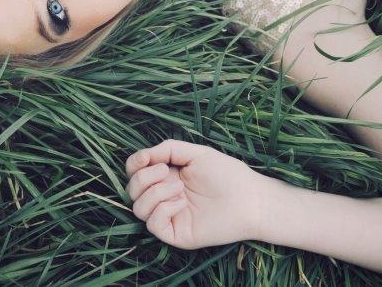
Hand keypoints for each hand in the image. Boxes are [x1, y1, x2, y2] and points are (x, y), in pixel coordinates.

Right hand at [124, 138, 263, 248]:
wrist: (249, 199)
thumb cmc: (227, 174)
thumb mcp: (196, 153)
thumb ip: (167, 149)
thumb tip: (142, 156)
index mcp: (167, 176)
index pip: (135, 172)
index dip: (134, 164)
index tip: (146, 158)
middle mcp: (164, 196)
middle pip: (132, 190)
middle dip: (144, 178)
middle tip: (166, 171)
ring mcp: (169, 216)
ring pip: (138, 208)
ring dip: (154, 193)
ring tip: (179, 187)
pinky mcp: (176, 233)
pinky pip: (153, 224)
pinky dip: (163, 209)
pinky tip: (181, 203)